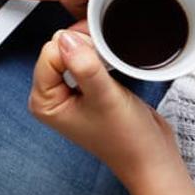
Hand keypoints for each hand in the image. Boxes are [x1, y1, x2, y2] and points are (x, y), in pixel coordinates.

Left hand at [30, 30, 183, 194]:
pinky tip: (110, 68)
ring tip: (109, 69)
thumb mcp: (105, 97)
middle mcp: (50, 95)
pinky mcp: (83, 87)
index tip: (98, 58)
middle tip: (105, 64)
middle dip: (83, 48)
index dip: (75, 48)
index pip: (48, 54)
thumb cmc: (127, 139)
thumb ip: (84, 67)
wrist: (151, 156)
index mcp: (43, 102)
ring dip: (92, 52)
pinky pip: (84, 59)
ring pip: (72, 52)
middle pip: (58, 49)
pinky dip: (99, 57)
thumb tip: (67, 38)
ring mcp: (66, 91)